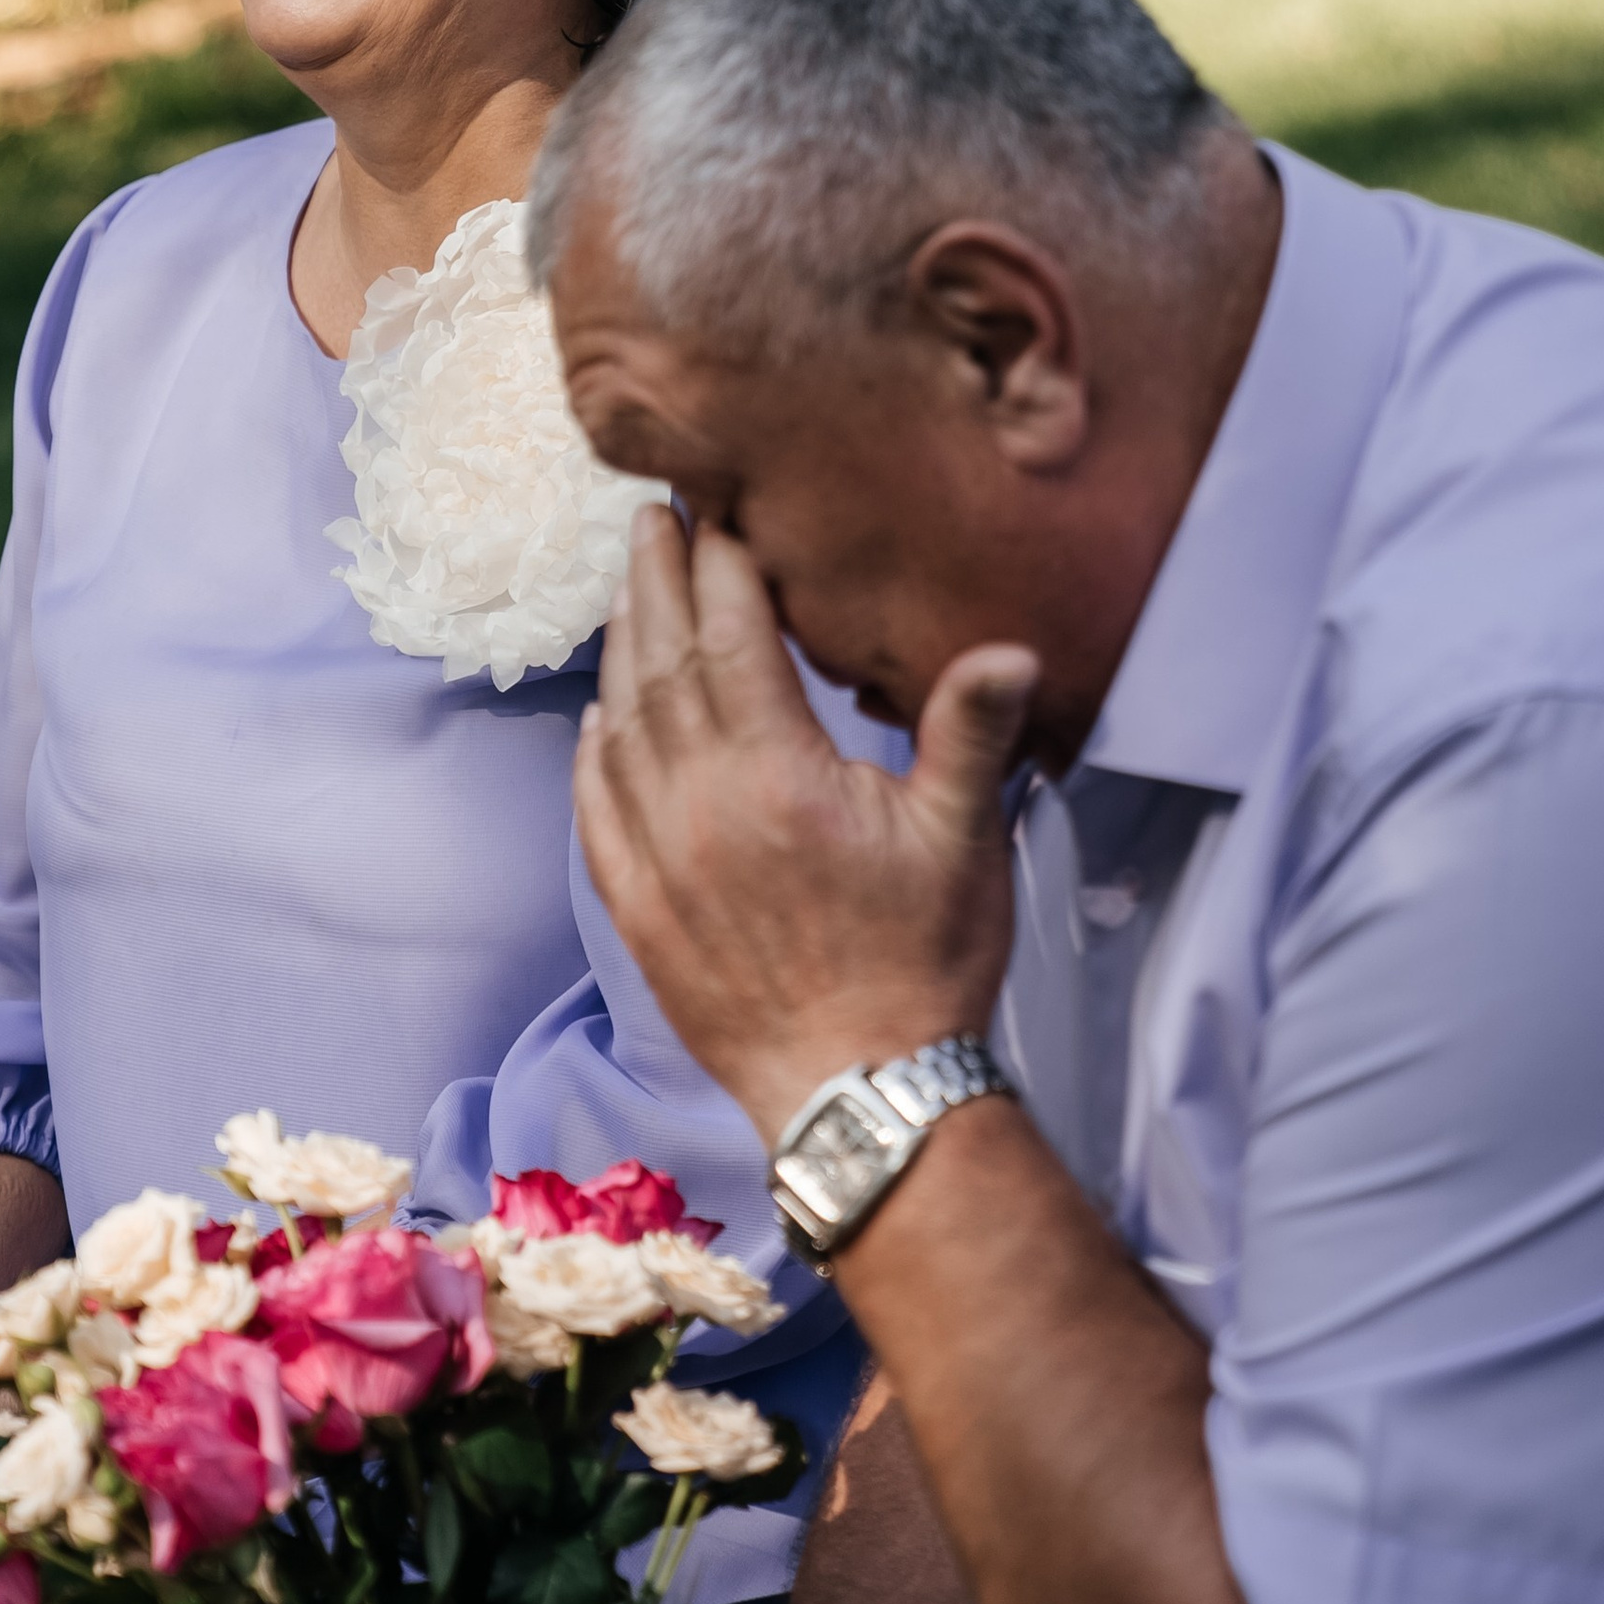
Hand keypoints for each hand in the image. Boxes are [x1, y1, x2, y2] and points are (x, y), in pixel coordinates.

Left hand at [576, 513, 1037, 1145]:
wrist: (858, 1094)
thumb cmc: (923, 965)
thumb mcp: (962, 840)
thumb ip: (969, 734)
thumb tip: (1011, 651)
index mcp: (776, 773)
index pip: (731, 637)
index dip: (719, 566)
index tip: (714, 509)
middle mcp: (700, 805)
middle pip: (661, 664)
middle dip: (654, 583)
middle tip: (650, 519)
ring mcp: (658, 858)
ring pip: (621, 726)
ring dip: (621, 652)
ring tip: (628, 595)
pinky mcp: (638, 909)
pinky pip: (594, 808)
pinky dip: (592, 750)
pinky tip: (599, 718)